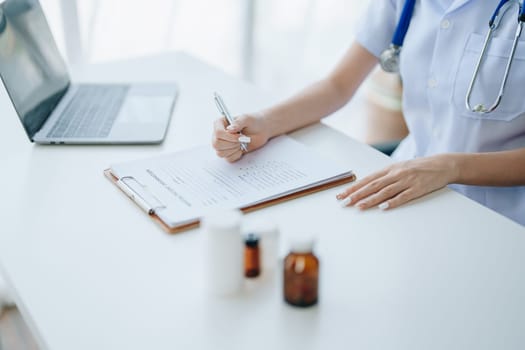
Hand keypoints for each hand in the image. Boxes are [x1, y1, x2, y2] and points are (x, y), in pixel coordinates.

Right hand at [212, 113, 269, 161]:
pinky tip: (241, 149)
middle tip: (241, 140)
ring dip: (233, 150)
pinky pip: (227, 158)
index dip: (229, 137)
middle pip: (216, 144)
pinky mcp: (228, 152)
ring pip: (220, 153)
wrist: (261, 129)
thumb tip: (229, 130)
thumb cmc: (253, 121)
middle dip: (231, 144)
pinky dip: (236, 155)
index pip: (218, 132)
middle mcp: (219, 134)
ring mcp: (222, 144)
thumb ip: (238, 122)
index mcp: (220, 123)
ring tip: (241, 143)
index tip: (241, 136)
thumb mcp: (247, 118)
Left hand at [336, 154, 458, 209]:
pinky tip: (383, 207)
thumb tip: (367, 186)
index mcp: (390, 169)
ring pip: (385, 191)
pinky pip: (403, 196)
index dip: (354, 187)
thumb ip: (385, 177)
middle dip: (357, 194)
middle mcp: (396, 174)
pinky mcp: (418, 189)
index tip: (342, 194)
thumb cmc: (418, 168)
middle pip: (373, 185)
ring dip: (371, 199)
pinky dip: (393, 202)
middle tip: (344, 202)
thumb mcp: (400, 168)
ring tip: (359, 206)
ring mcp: (407, 181)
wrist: (442, 165)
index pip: (368, 179)